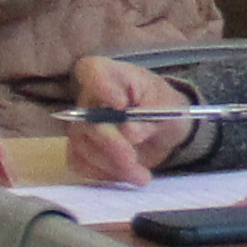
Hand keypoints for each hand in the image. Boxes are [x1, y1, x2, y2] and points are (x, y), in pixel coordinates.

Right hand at [62, 54, 195, 186]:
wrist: (162, 128)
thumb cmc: (162, 106)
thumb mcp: (166, 106)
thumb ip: (149, 117)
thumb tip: (129, 131)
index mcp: (111, 74)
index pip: (92, 70)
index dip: (101, 86)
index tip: (120, 104)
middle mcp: (89, 97)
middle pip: (86, 119)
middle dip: (111, 144)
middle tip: (132, 160)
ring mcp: (81, 124)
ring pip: (83, 147)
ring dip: (112, 166)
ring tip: (141, 176)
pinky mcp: (80, 148)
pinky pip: (81, 164)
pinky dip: (103, 174)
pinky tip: (125, 176)